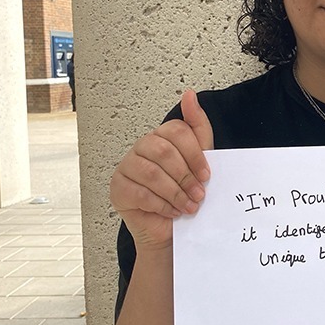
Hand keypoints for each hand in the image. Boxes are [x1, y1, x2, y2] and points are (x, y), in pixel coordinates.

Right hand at [109, 90, 213, 251]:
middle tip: (199, 195)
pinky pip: (140, 193)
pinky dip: (162, 205)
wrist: (170, 230)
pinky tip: (171, 211)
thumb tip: (190, 95)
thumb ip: (197, 127)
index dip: (195, 154)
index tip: (207, 175)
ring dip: (176, 193)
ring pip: (152, 173)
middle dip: (186, 176)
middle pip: (164, 151)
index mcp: (161, 137)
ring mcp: (126, 167)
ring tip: (188, 206)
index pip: (177, 131)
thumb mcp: (199, 160)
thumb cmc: (184, 193)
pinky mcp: (118, 188)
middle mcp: (141, 148)